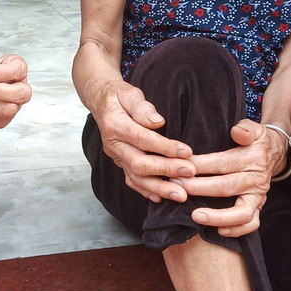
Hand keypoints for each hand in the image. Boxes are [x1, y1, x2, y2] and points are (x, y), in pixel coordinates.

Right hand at [92, 79, 193, 202]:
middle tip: (189, 173)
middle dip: (166, 170)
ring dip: (159, 188)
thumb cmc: (119, 96)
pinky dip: (146, 191)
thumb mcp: (129, 93)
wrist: (102, 102)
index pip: (142, 139)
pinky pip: (132, 181)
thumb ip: (142, 107)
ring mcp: (116, 157)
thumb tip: (157, 122)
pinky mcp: (120, 164)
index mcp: (114, 125)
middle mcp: (113, 145)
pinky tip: (162, 198)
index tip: (187, 152)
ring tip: (181, 194)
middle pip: (139, 163)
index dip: (165, 147)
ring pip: (136, 178)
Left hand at [174, 121, 285, 236]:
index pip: (223, 163)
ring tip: (195, 216)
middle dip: (200, 189)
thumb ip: (246, 128)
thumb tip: (237, 131)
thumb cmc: (256, 140)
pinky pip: (251, 223)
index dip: (201, 165)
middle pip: (227, 187)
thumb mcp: (254, 128)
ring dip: (218, 217)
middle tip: (177, 187)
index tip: (181, 166)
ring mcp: (258, 196)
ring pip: (242, 212)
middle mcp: (255, 179)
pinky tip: (218, 231)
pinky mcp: (259, 207)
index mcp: (252, 158)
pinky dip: (237, 230)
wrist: (275, 152)